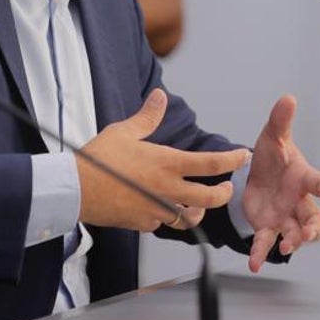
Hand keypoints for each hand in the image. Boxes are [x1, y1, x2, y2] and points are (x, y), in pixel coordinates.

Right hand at [77, 89, 250, 231]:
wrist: (76, 189)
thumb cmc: (99, 157)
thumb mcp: (124, 131)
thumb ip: (147, 117)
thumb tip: (160, 96)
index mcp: (167, 163)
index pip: (212, 163)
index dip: (233, 160)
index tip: (243, 156)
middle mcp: (168, 189)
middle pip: (211, 198)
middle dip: (225, 194)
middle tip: (227, 188)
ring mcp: (157, 209)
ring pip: (191, 217)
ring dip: (199, 210)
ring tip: (198, 204)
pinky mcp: (144, 223)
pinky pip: (163, 223)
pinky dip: (166, 216)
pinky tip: (160, 209)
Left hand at [242, 95, 319, 272]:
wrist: (256, 173)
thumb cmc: (273, 156)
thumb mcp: (273, 136)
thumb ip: (280, 120)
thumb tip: (288, 97)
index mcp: (303, 178)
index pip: (319, 182)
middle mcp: (299, 201)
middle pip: (314, 218)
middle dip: (314, 227)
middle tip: (309, 233)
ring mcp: (286, 217)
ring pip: (296, 235)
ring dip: (292, 242)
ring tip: (286, 248)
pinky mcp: (268, 227)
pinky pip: (267, 243)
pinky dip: (261, 253)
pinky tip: (253, 263)